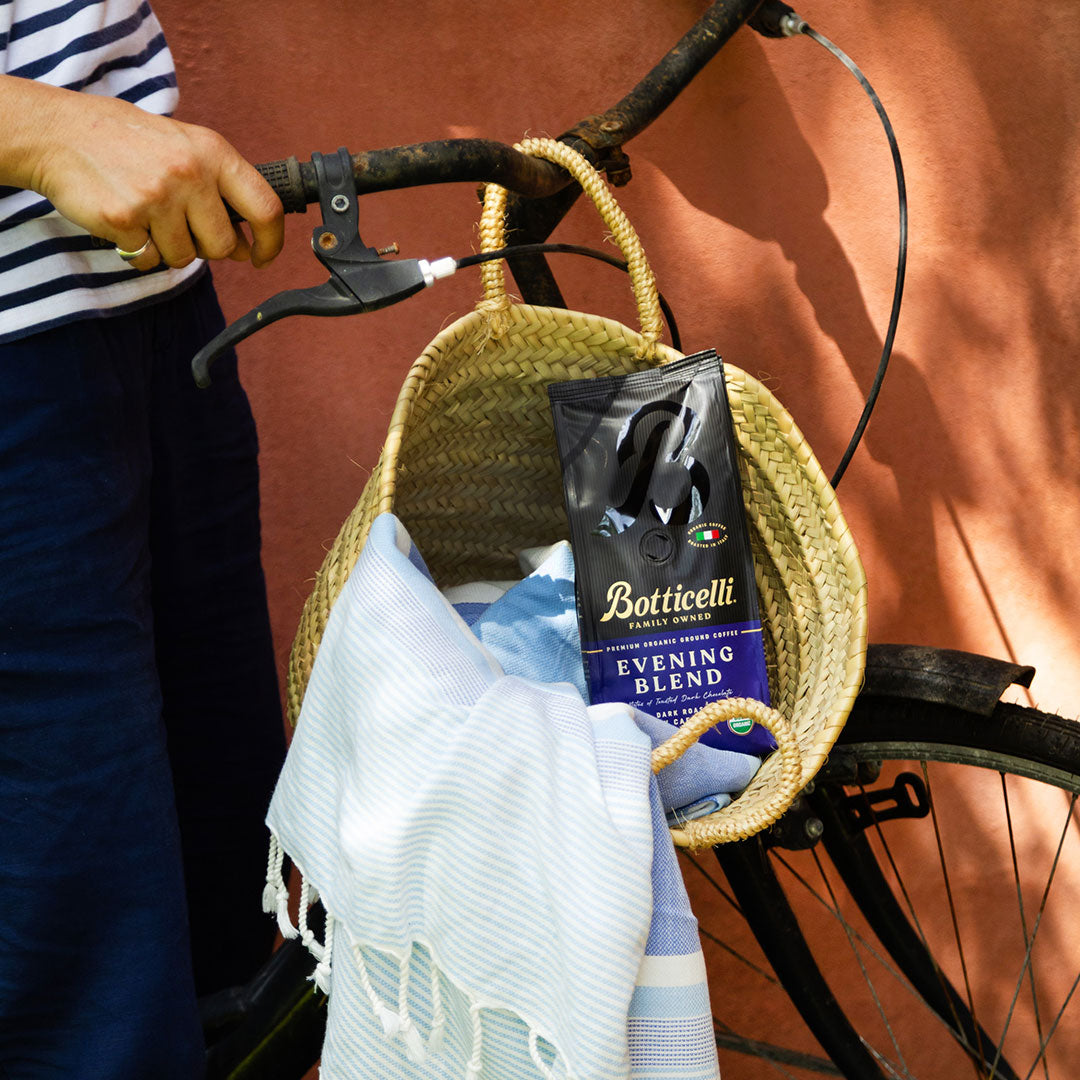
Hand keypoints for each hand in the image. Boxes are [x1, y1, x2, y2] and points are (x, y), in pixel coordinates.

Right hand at [2, 77, 283, 270]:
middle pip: (222, 246)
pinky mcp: (125, 218)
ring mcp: (157, 196)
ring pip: (184, 258)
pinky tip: (124, 219)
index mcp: (213, 152)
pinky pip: (147, 260)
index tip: (262, 257)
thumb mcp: (184, 146)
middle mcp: (190, 173)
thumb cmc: (127, 142)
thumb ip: (219, 188)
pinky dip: (137, 250)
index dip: (271, 242)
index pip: (265, 207)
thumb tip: (246, 244)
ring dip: (167, 247)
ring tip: (146, 213)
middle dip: (205, 248)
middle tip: (179, 225)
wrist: (58, 132)